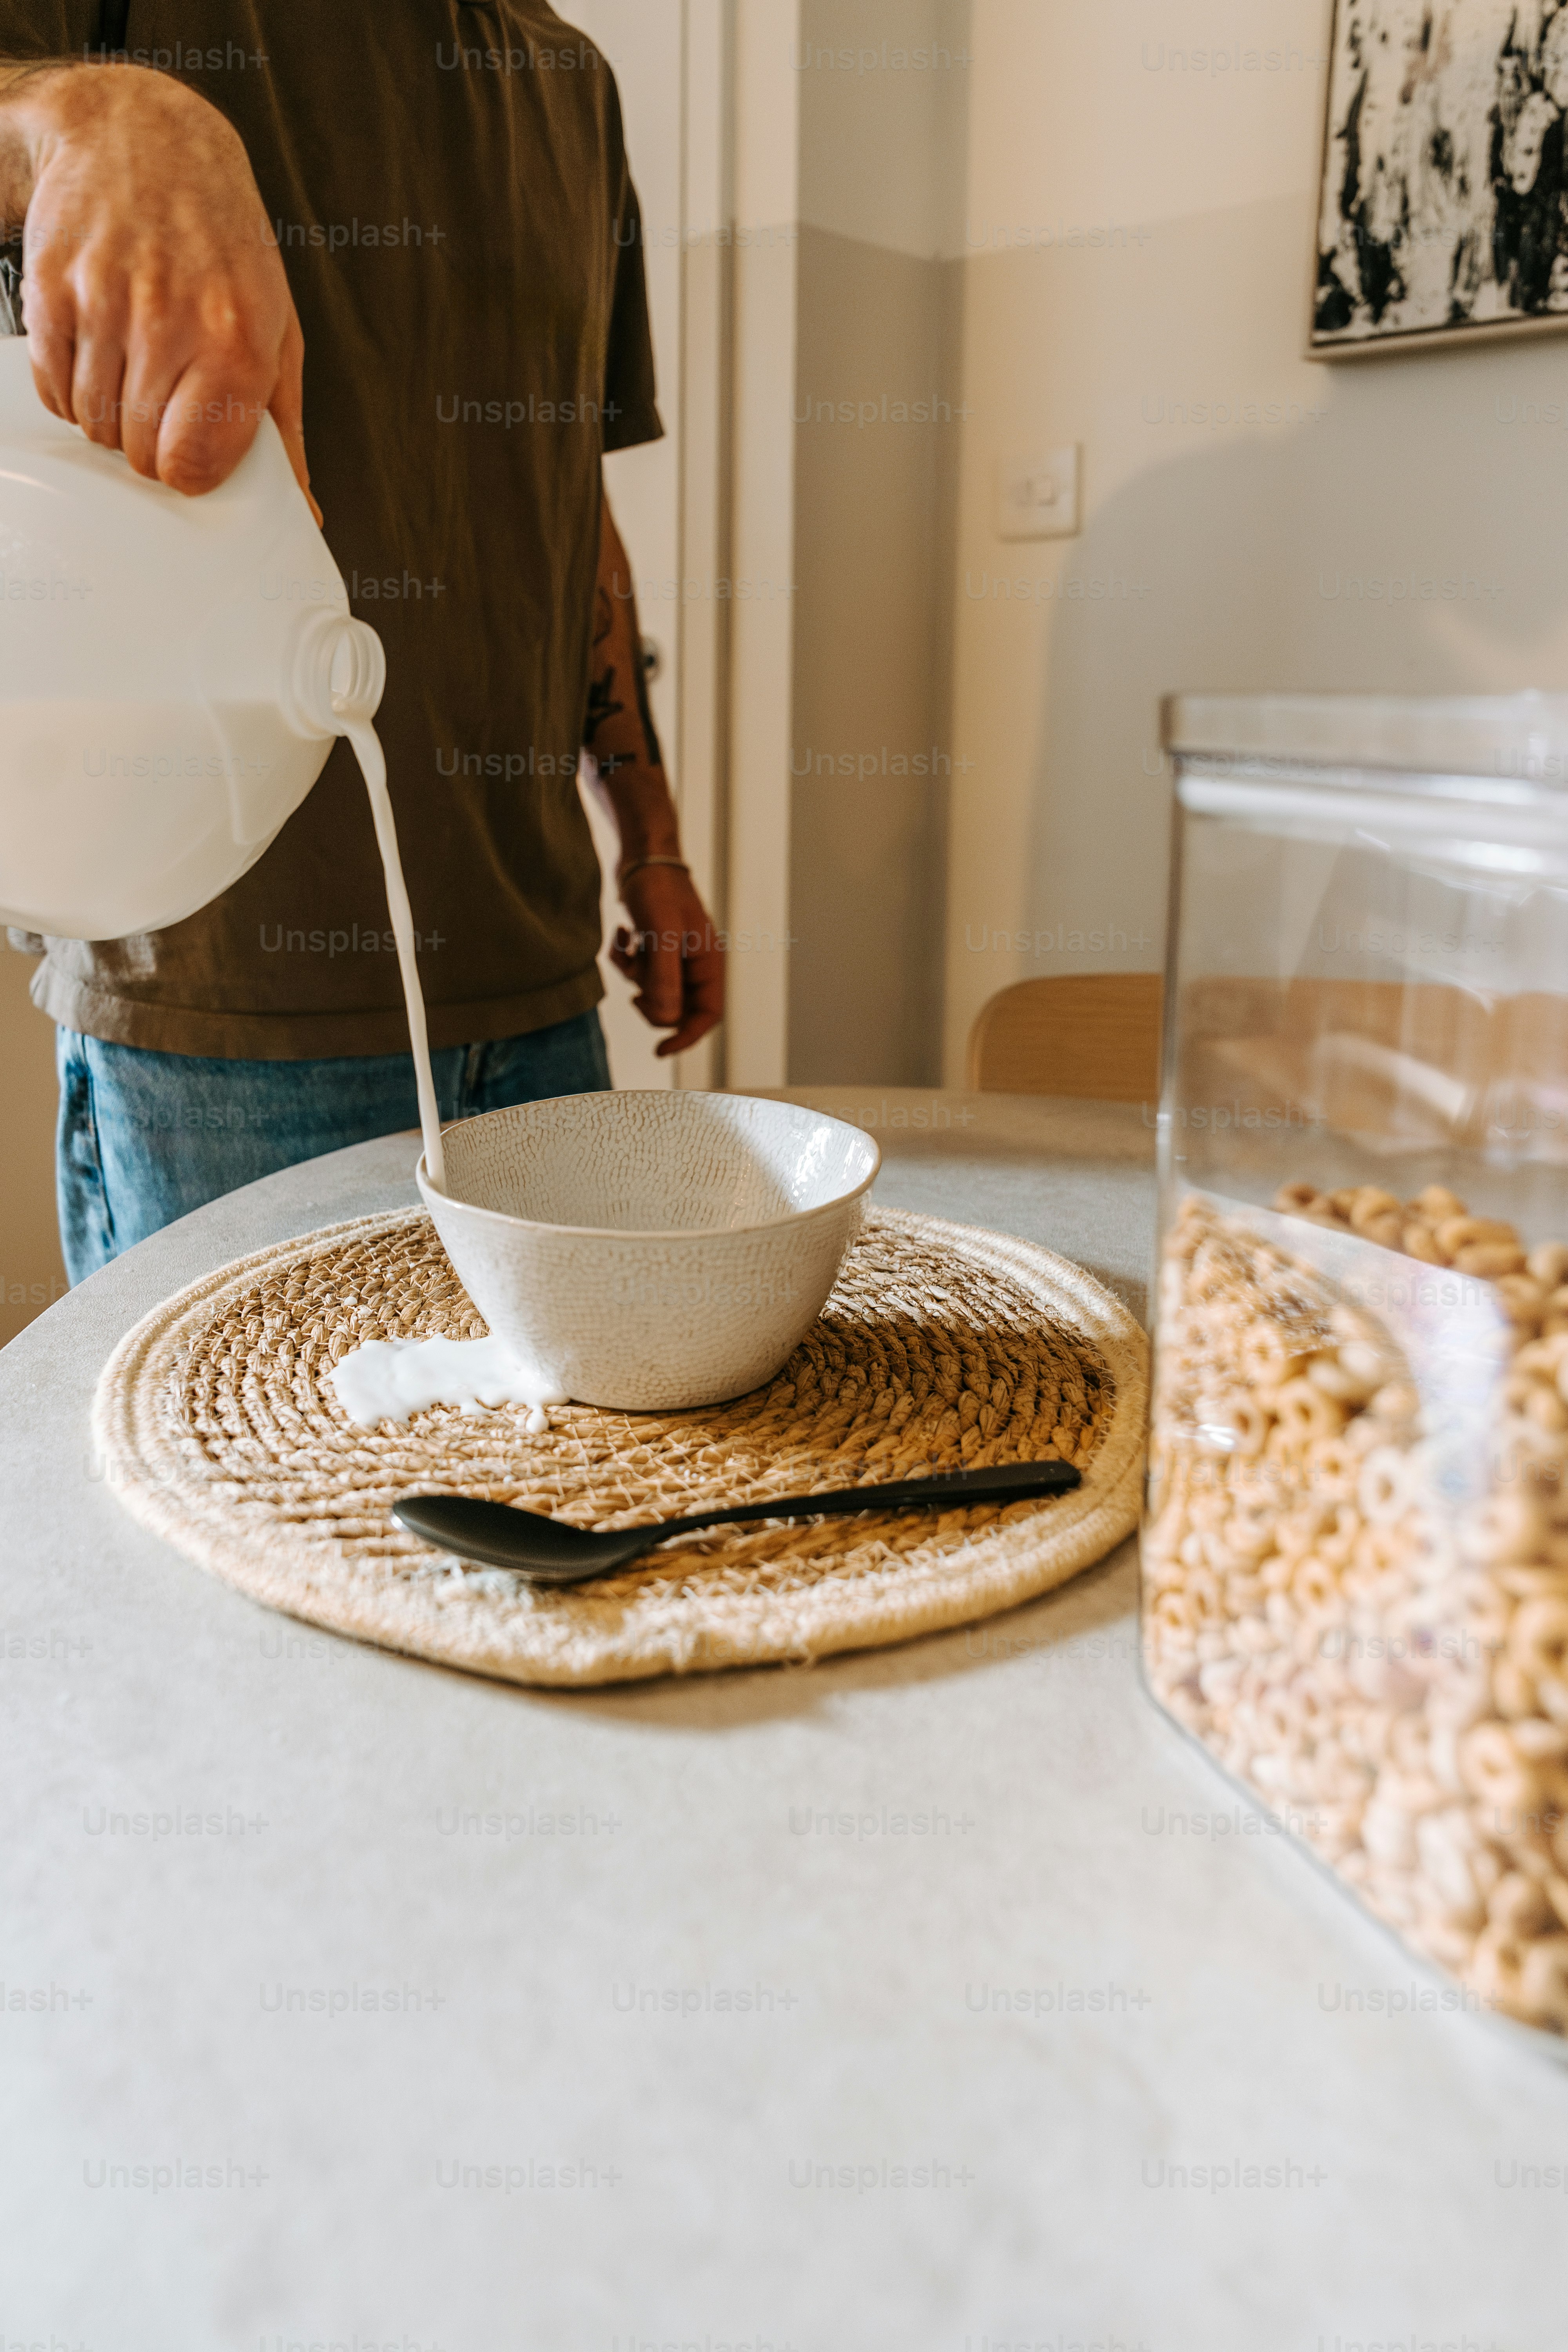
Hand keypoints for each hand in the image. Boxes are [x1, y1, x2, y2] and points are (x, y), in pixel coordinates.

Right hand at [0, 65, 316, 511]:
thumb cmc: (221, 241)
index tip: (188, 453)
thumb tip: (300, 507)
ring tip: (131, 370)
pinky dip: (69, 389)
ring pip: (92, 423)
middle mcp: (170, 321)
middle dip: (147, 445)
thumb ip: (284, 426)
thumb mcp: (277, 328)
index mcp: (236, 341)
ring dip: (108, 417)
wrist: (145, 139)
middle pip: (138, 450)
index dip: (186, 472)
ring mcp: (105, 302)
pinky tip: (96, 355)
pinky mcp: (52, 287)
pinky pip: (52, 385)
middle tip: (161, 402)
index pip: (190, 465)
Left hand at [609, 865, 725, 1057]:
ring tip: (628, 948)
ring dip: (634, 977)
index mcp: (708, 962)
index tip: (660, 1050)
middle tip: (635, 993)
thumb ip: (664, 976)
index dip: (687, 1036)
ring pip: (654, 991)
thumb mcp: (662, 933)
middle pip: (678, 1009)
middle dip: (652, 1002)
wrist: (642, 854)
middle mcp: (695, 963)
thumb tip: (663, 1017)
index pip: (708, 1015)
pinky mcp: (654, 948)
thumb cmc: (658, 888)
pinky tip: (622, 935)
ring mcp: (675, 956)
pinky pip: (638, 972)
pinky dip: (624, 960)